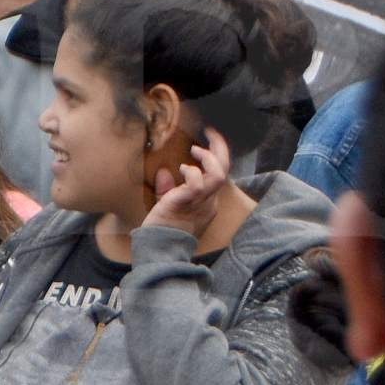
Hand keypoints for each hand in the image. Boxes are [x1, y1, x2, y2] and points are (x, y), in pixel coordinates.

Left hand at [146, 129, 246, 254]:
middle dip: (221, 149)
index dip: (218, 156)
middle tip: (211, 133)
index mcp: (207, 203)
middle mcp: (208, 202)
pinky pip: (197, 184)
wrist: (159, 250)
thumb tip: (165, 172)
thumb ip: (169, 189)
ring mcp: (199, 203)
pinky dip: (193, 172)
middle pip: (224, 171)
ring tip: (196, 149)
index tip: (209, 141)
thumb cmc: (162, 230)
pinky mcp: (185, 204)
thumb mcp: (169, 206)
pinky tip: (184, 169)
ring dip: (209, 158)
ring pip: (217, 175)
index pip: (220, 175)